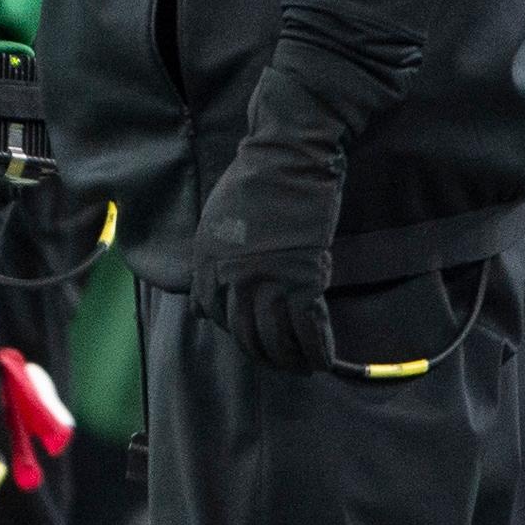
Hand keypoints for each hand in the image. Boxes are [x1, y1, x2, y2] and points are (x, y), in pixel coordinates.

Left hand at [190, 69, 347, 374]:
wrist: (288, 157)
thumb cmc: (256, 182)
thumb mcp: (214, 223)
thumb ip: (209, 263)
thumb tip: (200, 305)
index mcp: (206, 263)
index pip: (213, 316)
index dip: (236, 332)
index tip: (253, 337)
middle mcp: (230, 277)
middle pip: (246, 335)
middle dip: (266, 356)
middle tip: (284, 363)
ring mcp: (265, 281)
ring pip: (276, 339)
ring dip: (292, 361)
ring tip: (304, 366)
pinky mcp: (301, 278)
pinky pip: (308, 329)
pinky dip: (317, 350)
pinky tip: (324, 360)